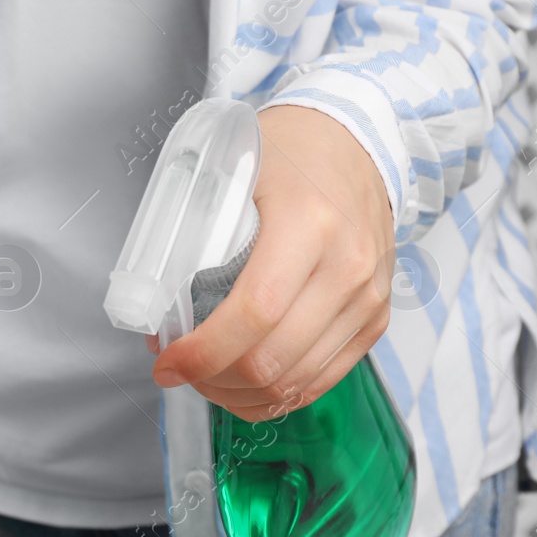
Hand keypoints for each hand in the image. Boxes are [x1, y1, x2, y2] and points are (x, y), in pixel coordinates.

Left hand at [150, 104, 395, 421]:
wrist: (358, 141)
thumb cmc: (288, 156)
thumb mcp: (230, 179)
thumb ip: (194, 242)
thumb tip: (161, 320)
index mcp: (308, 225)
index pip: (253, 314)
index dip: (203, 354)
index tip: (168, 363)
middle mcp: (348, 266)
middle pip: (272, 360)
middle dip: (213, 381)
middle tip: (181, 372)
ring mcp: (367, 297)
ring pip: (295, 381)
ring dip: (240, 395)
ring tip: (207, 380)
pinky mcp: (375, 317)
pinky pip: (322, 379)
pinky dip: (277, 395)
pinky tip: (244, 386)